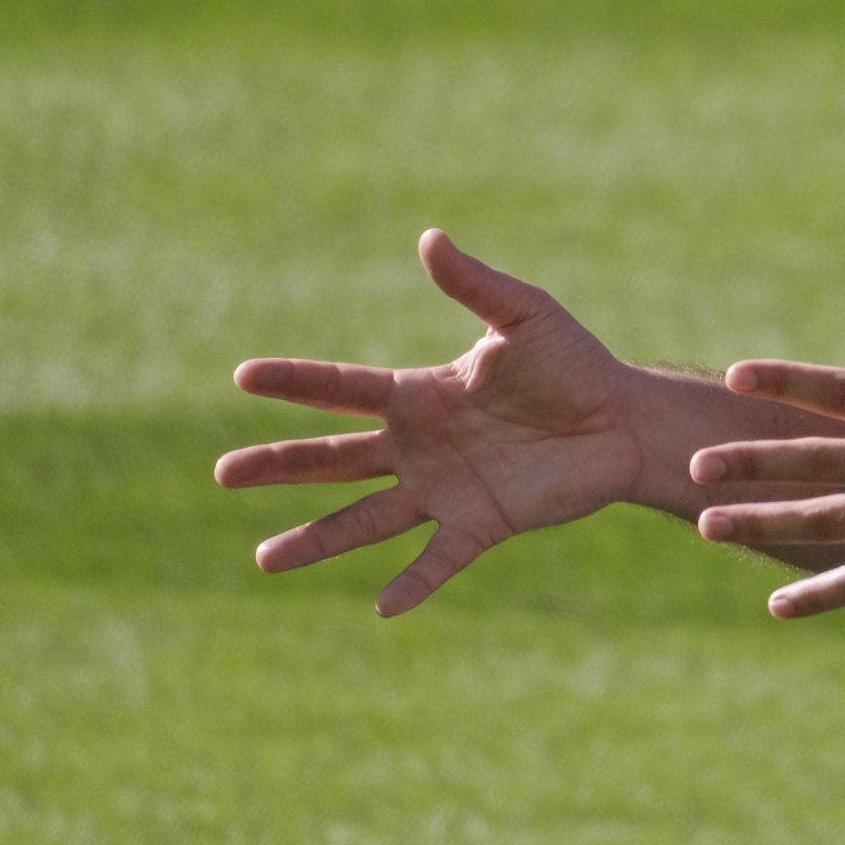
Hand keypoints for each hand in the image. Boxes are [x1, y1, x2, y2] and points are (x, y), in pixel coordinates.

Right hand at [217, 229, 651, 615]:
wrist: (622, 419)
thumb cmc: (573, 364)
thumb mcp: (523, 315)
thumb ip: (474, 284)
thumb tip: (429, 238)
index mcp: (419, 395)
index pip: (341, 389)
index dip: (294, 381)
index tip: (241, 376)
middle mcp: (419, 447)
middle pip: (332, 459)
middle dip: (279, 465)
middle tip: (222, 473)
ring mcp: (445, 490)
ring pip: (365, 519)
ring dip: (317, 539)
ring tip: (264, 560)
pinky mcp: (482, 523)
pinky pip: (439, 558)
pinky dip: (413, 583)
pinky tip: (383, 607)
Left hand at [690, 300, 844, 619]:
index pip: (844, 390)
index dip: (788, 380)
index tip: (738, 375)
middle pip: (816, 460)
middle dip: (752, 462)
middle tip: (697, 465)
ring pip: (824, 522)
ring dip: (762, 523)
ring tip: (707, 525)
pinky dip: (819, 596)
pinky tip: (777, 605)